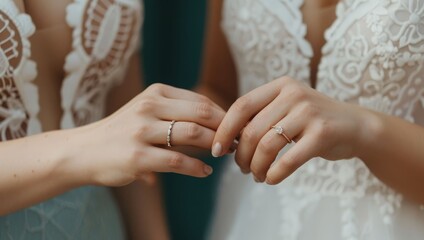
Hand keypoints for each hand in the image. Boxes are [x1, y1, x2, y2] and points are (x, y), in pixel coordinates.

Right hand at [77, 83, 224, 186]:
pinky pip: (177, 161)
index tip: (235, 128)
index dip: (223, 115)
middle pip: (202, 113)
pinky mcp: (138, 157)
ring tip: (223, 154)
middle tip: (236, 141)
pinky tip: (205, 172)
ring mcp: (142, 131)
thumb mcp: (146, 111)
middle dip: (224, 129)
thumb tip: (217, 123)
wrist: (84, 151)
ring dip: (214, 146)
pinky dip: (197, 168)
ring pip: (192, 134)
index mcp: (155, 93)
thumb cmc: (121, 131)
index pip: (200, 101)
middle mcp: (149, 107)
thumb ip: (177, 112)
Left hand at [212, 77, 369, 183]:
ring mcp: (309, 112)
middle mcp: (293, 94)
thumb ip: (261, 117)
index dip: (224, 130)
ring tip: (257, 176)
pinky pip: (289, 159)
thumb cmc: (313, 121)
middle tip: (242, 169)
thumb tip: (227, 140)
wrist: (356, 126)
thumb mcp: (287, 109)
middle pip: (252, 130)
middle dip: (241, 155)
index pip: (241, 106)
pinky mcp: (323, 133)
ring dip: (256, 167)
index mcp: (280, 86)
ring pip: (267, 146)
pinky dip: (275, 174)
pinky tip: (271, 180)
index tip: (216, 150)